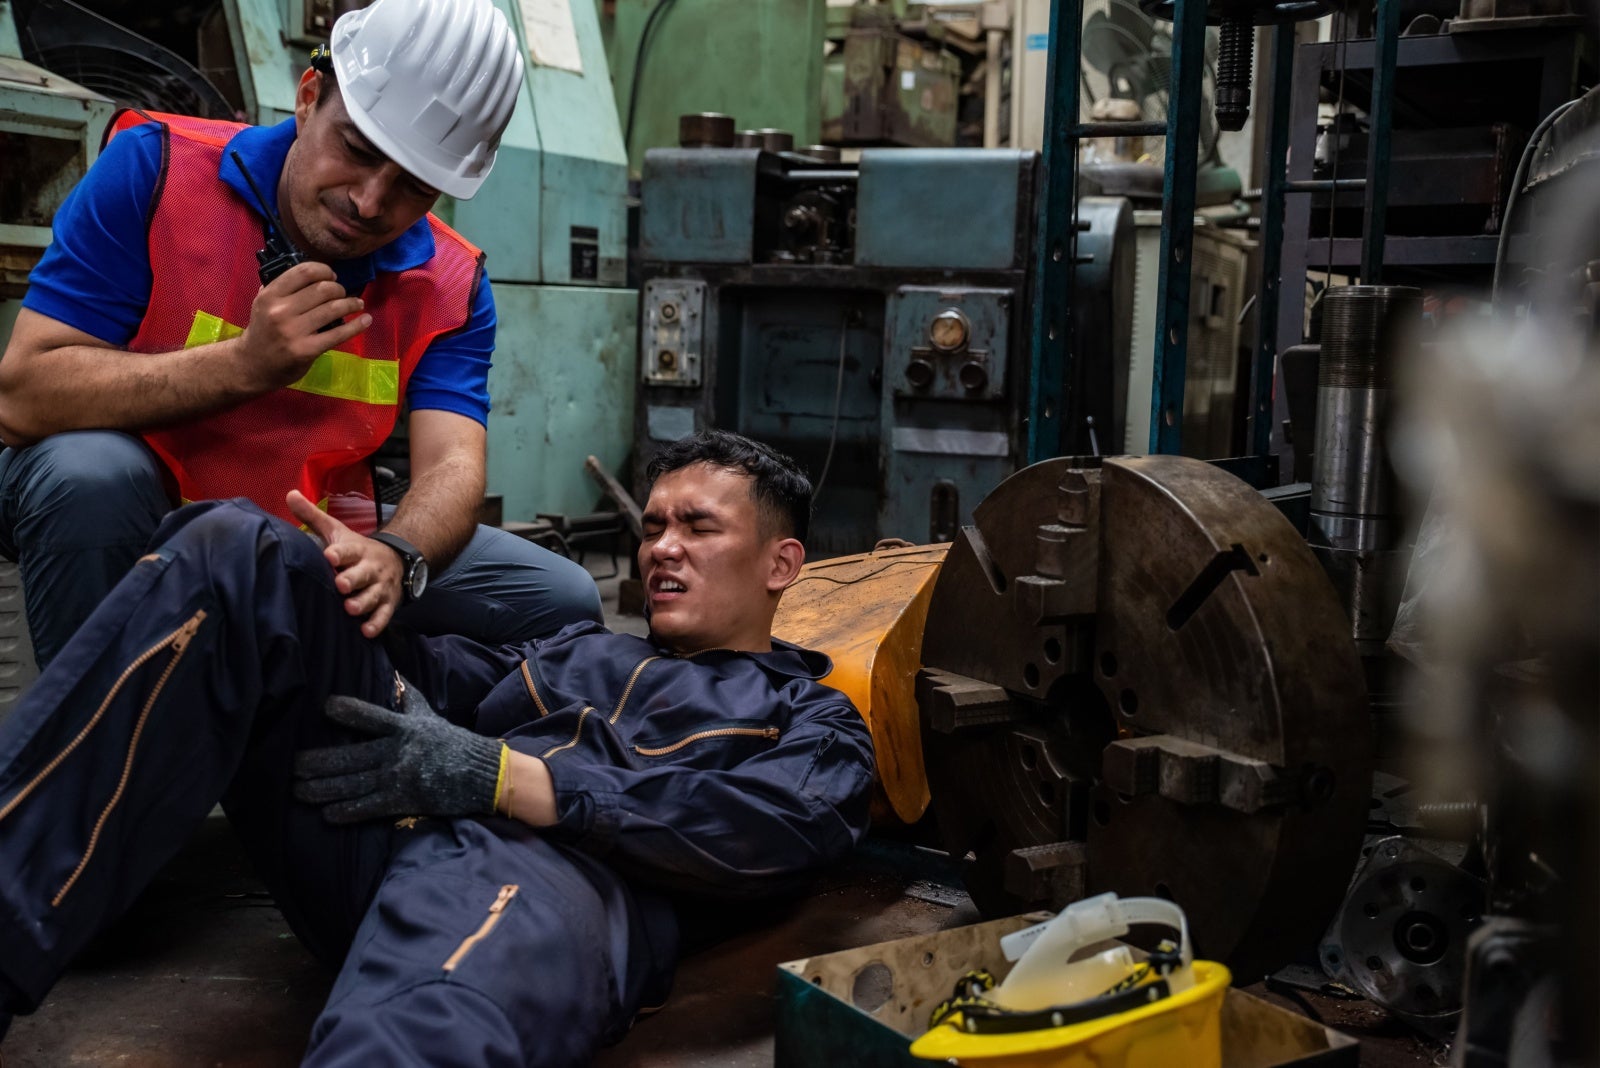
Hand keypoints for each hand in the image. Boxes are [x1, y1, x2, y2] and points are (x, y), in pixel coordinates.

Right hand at [236, 261, 369, 391]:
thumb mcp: (263, 304)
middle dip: (339, 289)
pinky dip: (357, 325)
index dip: (324, 270)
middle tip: (343, 294)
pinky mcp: (307, 350)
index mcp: (270, 295)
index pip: (304, 272)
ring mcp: (294, 331)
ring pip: (333, 308)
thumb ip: (282, 288)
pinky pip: (338, 333)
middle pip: (323, 289)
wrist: (253, 365)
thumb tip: (313, 273)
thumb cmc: (263, 332)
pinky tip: (366, 320)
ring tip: (357, 303)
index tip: (332, 276)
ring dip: (351, 303)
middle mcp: (280, 311)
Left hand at [288, 489, 402, 637]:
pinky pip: (384, 616)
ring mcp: (381, 587)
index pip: (348, 550)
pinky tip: (366, 631)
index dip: (340, 553)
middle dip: (353, 579)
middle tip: (341, 584)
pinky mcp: (388, 603)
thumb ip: (313, 516)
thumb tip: (290, 494)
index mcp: (357, 550)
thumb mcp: (337, 531)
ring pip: (373, 596)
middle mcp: (371, 568)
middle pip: (363, 574)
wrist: (397, 560)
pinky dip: (376, 624)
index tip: (329, 555)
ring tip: (351, 608)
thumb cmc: (357, 550)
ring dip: (363, 603)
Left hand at [293, 675, 504, 822]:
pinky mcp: (405, 800)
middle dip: (318, 762)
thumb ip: (408, 699)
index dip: (349, 711)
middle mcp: (400, 751)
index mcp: (406, 727)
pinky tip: (327, 814)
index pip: (372, 716)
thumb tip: (393, 676)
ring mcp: (401, 777)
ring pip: (353, 784)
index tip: (326, 707)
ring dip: (322, 789)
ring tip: (298, 790)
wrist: (483, 774)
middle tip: (292, 765)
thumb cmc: (453, 743)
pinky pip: (369, 807)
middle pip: (351, 756)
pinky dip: (347, 811)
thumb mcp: (430, 716)